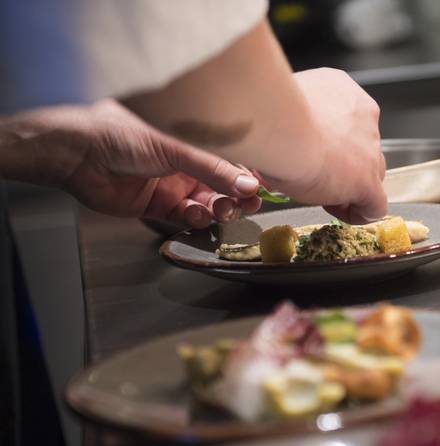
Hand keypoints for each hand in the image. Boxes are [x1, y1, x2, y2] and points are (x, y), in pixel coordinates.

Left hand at [0, 100, 262, 227]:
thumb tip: (250, 185)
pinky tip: (198, 216)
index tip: (262, 187)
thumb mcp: (177, 149)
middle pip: (222, 186)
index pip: (230, 161)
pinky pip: (185, 218)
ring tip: (222, 210)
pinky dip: (195, 220)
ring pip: (207, 204)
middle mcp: (184, 165)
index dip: (247, 175)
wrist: (79, 153)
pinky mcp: (157, 207)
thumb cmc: (123, 133)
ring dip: (219, 209)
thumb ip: (215, 170)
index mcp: (192, 143)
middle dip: (237, 196)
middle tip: (247, 204)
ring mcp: (171, 186)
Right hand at [271, 68, 386, 223]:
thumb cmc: (273, 111)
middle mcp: (364, 116)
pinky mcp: (368, 180)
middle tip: (316, 174)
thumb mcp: (287, 103)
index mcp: (343, 91)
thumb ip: (297, 115)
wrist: (280, 126)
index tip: (314, 152)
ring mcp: (370, 150)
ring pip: (371, 174)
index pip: (349, 122)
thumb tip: (285, 132)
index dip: (332, 142)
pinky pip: (375, 204)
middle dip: (344, 164)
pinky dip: (361, 212)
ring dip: (350, 186)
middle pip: (364, 148)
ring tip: (322, 192)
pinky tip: (344, 213)